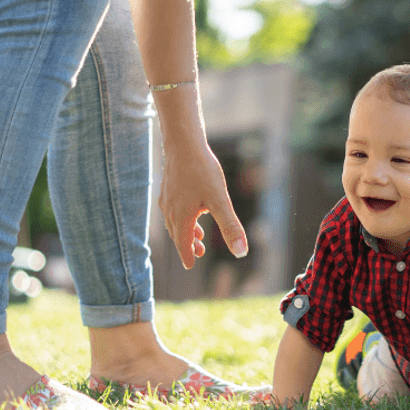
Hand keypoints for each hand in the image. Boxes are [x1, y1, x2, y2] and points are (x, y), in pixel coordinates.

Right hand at [158, 133, 248, 268]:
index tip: (190, 265)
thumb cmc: (202, 171)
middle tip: (198, 253)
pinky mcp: (168, 186)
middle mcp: (171, 209)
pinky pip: (173, 208)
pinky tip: (193, 209)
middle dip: (187, 245)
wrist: (183, 143)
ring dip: (185, 231)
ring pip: (174, 221)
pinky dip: (182, 216)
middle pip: (178, 234)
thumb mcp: (220, 200)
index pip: (183, 243)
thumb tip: (241, 252)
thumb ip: (230, 227)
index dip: (187, 255)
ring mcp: (167, 197)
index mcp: (182, 217)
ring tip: (198, 235)